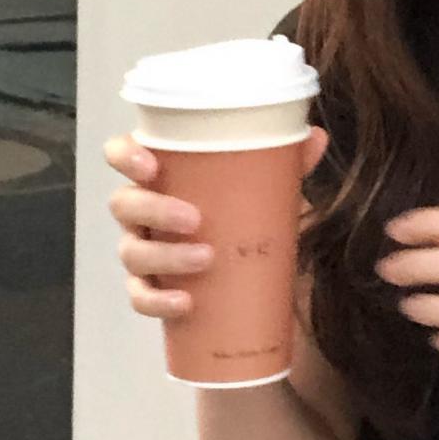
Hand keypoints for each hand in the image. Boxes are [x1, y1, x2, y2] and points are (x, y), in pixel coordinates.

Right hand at [102, 126, 328, 321]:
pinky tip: (184, 302)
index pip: (121, 155)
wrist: (252, 281)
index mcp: (161, 177)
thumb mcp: (268, 191)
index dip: (124, 156)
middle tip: (194, 219)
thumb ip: (288, 164)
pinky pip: (140, 297)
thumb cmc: (245, 219)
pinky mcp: (151, 291)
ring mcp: (142, 252)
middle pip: (124, 204)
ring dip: (165, 256)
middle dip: (154, 210)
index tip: (150, 165)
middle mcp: (142, 212)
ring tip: (205, 259)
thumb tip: (317, 137)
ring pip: (131, 252)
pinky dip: (157, 301)